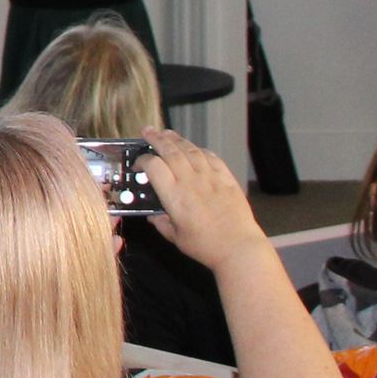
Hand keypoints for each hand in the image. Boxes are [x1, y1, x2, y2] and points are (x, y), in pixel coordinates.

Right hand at [137, 126, 266, 273]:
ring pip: (190, 149)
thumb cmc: (206, 246)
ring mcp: (210, 176)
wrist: (238, 246)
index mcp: (174, 196)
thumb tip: (152, 215)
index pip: (153, 167)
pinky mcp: (225, 177)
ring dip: (177, 139)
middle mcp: (190, 180)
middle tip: (148, 131)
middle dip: (157, 139)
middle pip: (170, 151)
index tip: (138, 164)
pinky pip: (210, 157)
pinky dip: (199, 150)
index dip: (143, 161)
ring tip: (167, 134)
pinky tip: (194, 148)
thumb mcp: (176, 238)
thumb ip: (161, 223)